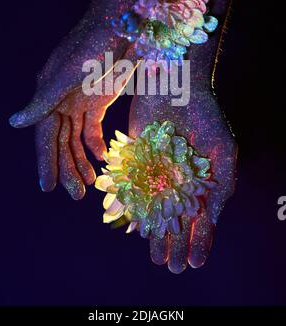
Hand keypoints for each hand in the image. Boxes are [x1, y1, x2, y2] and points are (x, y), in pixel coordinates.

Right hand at [10, 10, 129, 198]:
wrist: (121, 25)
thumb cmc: (93, 46)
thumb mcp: (68, 74)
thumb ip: (44, 101)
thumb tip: (14, 123)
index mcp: (48, 95)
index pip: (45, 136)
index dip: (46, 161)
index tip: (49, 187)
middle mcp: (60, 101)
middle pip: (60, 141)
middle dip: (66, 167)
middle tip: (76, 194)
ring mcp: (79, 100)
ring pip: (76, 138)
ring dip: (81, 160)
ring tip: (89, 183)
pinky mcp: (98, 99)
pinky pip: (93, 128)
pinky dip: (97, 144)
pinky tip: (103, 158)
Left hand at [129, 83, 236, 272]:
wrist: (175, 85)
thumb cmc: (205, 115)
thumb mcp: (223, 151)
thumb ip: (220, 186)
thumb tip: (211, 219)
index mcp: (200, 180)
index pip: (201, 217)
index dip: (200, 241)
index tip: (195, 263)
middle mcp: (177, 180)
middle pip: (176, 219)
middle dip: (175, 243)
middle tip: (172, 267)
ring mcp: (156, 171)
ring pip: (154, 209)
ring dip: (155, 233)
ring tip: (155, 256)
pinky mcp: (135, 159)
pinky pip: (131, 187)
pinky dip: (131, 206)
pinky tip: (131, 225)